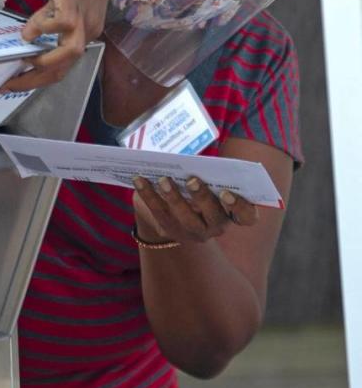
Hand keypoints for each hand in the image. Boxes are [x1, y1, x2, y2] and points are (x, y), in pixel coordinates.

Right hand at [4, 0, 120, 90]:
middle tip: (9, 84)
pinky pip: (56, 27)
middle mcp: (89, 28)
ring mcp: (83, 18)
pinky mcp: (73, 4)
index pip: (65, 65)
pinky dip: (39, 31)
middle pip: (64, 68)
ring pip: (67, 55)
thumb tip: (33, 34)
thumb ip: (53, 15)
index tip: (18, 81)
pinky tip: (27, 30)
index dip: (41, 77)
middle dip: (35, 80)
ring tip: (20, 62)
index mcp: (88, 29)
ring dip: (42, 64)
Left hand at [132, 175, 258, 244]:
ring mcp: (194, 232)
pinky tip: (139, 179)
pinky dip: (149, 195)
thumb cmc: (197, 186)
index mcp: (232, 212)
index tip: (228, 192)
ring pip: (184, 219)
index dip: (240, 207)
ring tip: (163, 179)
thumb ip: (205, 170)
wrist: (174, 209)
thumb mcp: (206, 178)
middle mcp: (216, 226)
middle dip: (203, 198)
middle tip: (192, 180)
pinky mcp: (171, 231)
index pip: (247, 216)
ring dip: (173, 198)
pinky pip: (159, 214)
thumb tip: (188, 155)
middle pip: (213, 216)